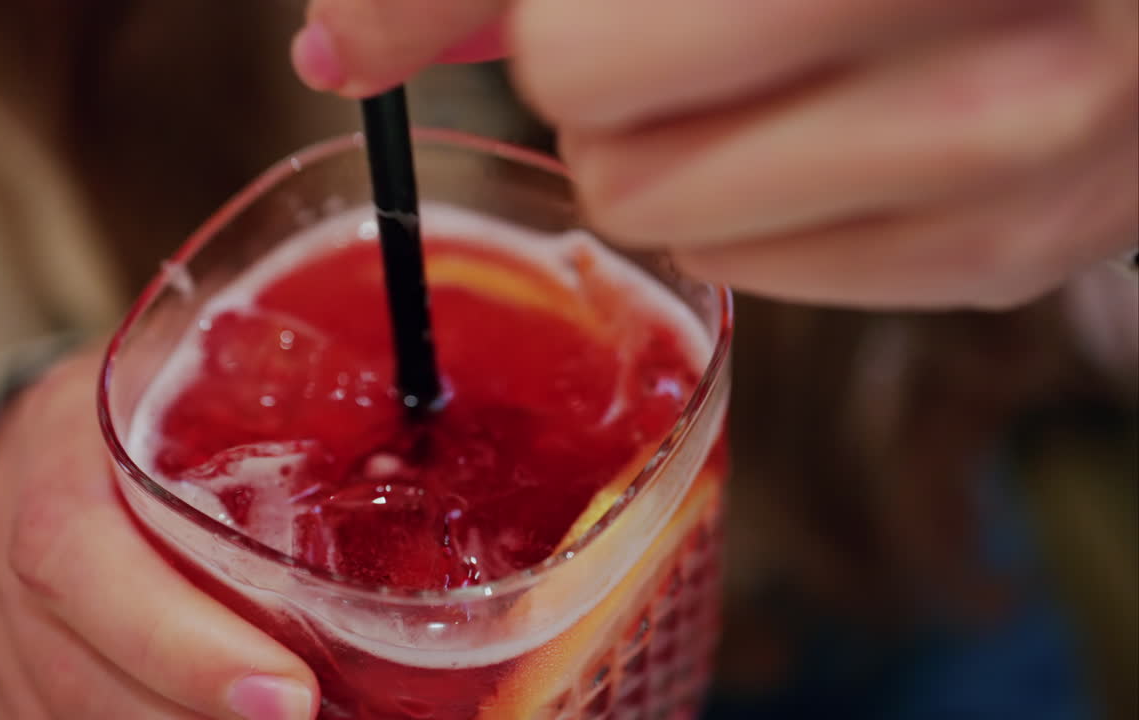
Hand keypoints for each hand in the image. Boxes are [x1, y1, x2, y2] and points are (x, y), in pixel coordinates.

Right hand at [0, 347, 317, 718]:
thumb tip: (431, 463)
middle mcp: (1, 522)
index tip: (288, 692)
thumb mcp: (217, 379)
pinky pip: (47, 719)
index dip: (178, 637)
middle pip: (70, 653)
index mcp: (60, 437)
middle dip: (186, 711)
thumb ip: (296, 415)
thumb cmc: (168, 400)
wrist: (66, 423)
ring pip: (57, 706)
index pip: (79, 549)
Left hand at [292, 0, 1136, 308]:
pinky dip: (756, 197)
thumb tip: (345, 40)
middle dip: (584, 64)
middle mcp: (996, 49)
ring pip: (663, 216)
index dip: (473, 11)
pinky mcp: (1010, 256)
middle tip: (666, 12)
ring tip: (766, 53)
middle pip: (597, 130)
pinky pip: (756, 270)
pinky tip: (835, 115)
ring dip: (665, 137)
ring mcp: (1017, 170)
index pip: (571, 42)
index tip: (423, 23)